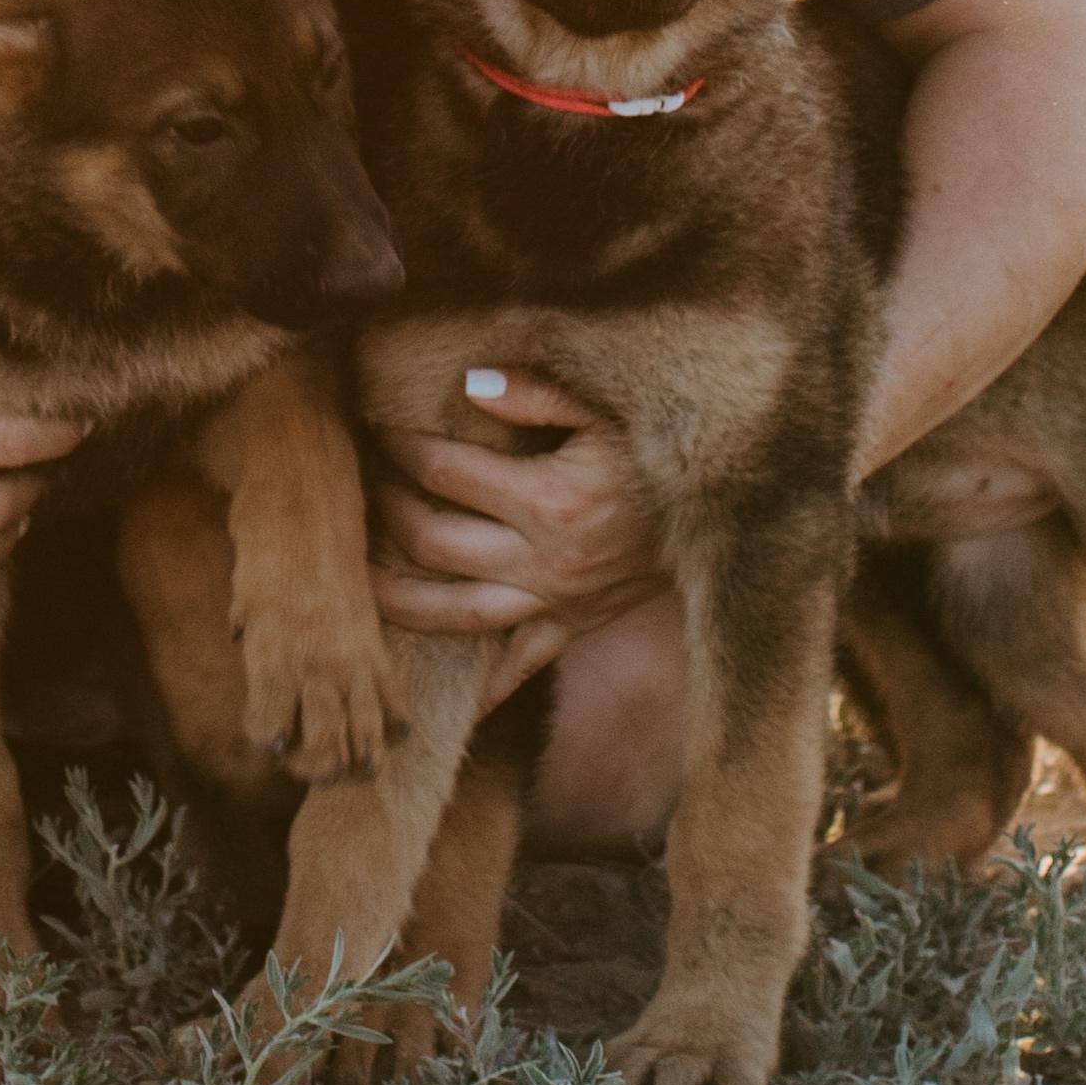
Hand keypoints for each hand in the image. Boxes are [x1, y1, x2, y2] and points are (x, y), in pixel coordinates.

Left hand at [368, 366, 665, 712]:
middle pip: (432, 541)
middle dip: (385, 509)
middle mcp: (545, 560)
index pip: (443, 471)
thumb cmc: (660, 451)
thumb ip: (538, 393)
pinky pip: (519, 667)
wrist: (728, 514)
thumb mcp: (609, 406)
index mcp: (548, 500)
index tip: (374, 425)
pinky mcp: (575, 626)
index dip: (398, 446)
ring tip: (357, 581)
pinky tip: (438, 699)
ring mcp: (558, 602)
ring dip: (399, 599)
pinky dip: (480, 687)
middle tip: (362, 483)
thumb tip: (472, 385)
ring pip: (457, 615)